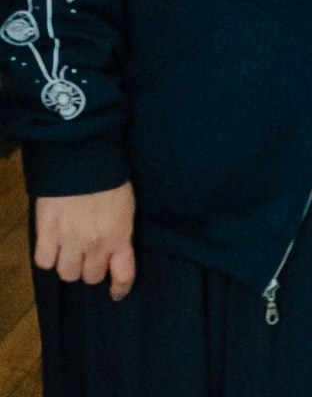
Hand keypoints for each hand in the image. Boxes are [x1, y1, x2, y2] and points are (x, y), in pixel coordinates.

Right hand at [34, 185, 136, 300]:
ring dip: (67, 265)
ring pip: (66, 274)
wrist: (84, 159)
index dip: (120, 288)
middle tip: (86, 256)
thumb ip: (119, 232)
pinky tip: (52, 245)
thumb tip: (112, 251)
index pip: (123, 274)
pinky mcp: (47, 232)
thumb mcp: (125, 208)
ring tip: (68, 250)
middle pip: (89, 277)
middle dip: (88, 269)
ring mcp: (70, 240)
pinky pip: (44, 261)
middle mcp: (96, 244)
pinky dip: (47, 257)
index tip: (116, 294)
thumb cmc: (109, 179)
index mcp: (120, 236)